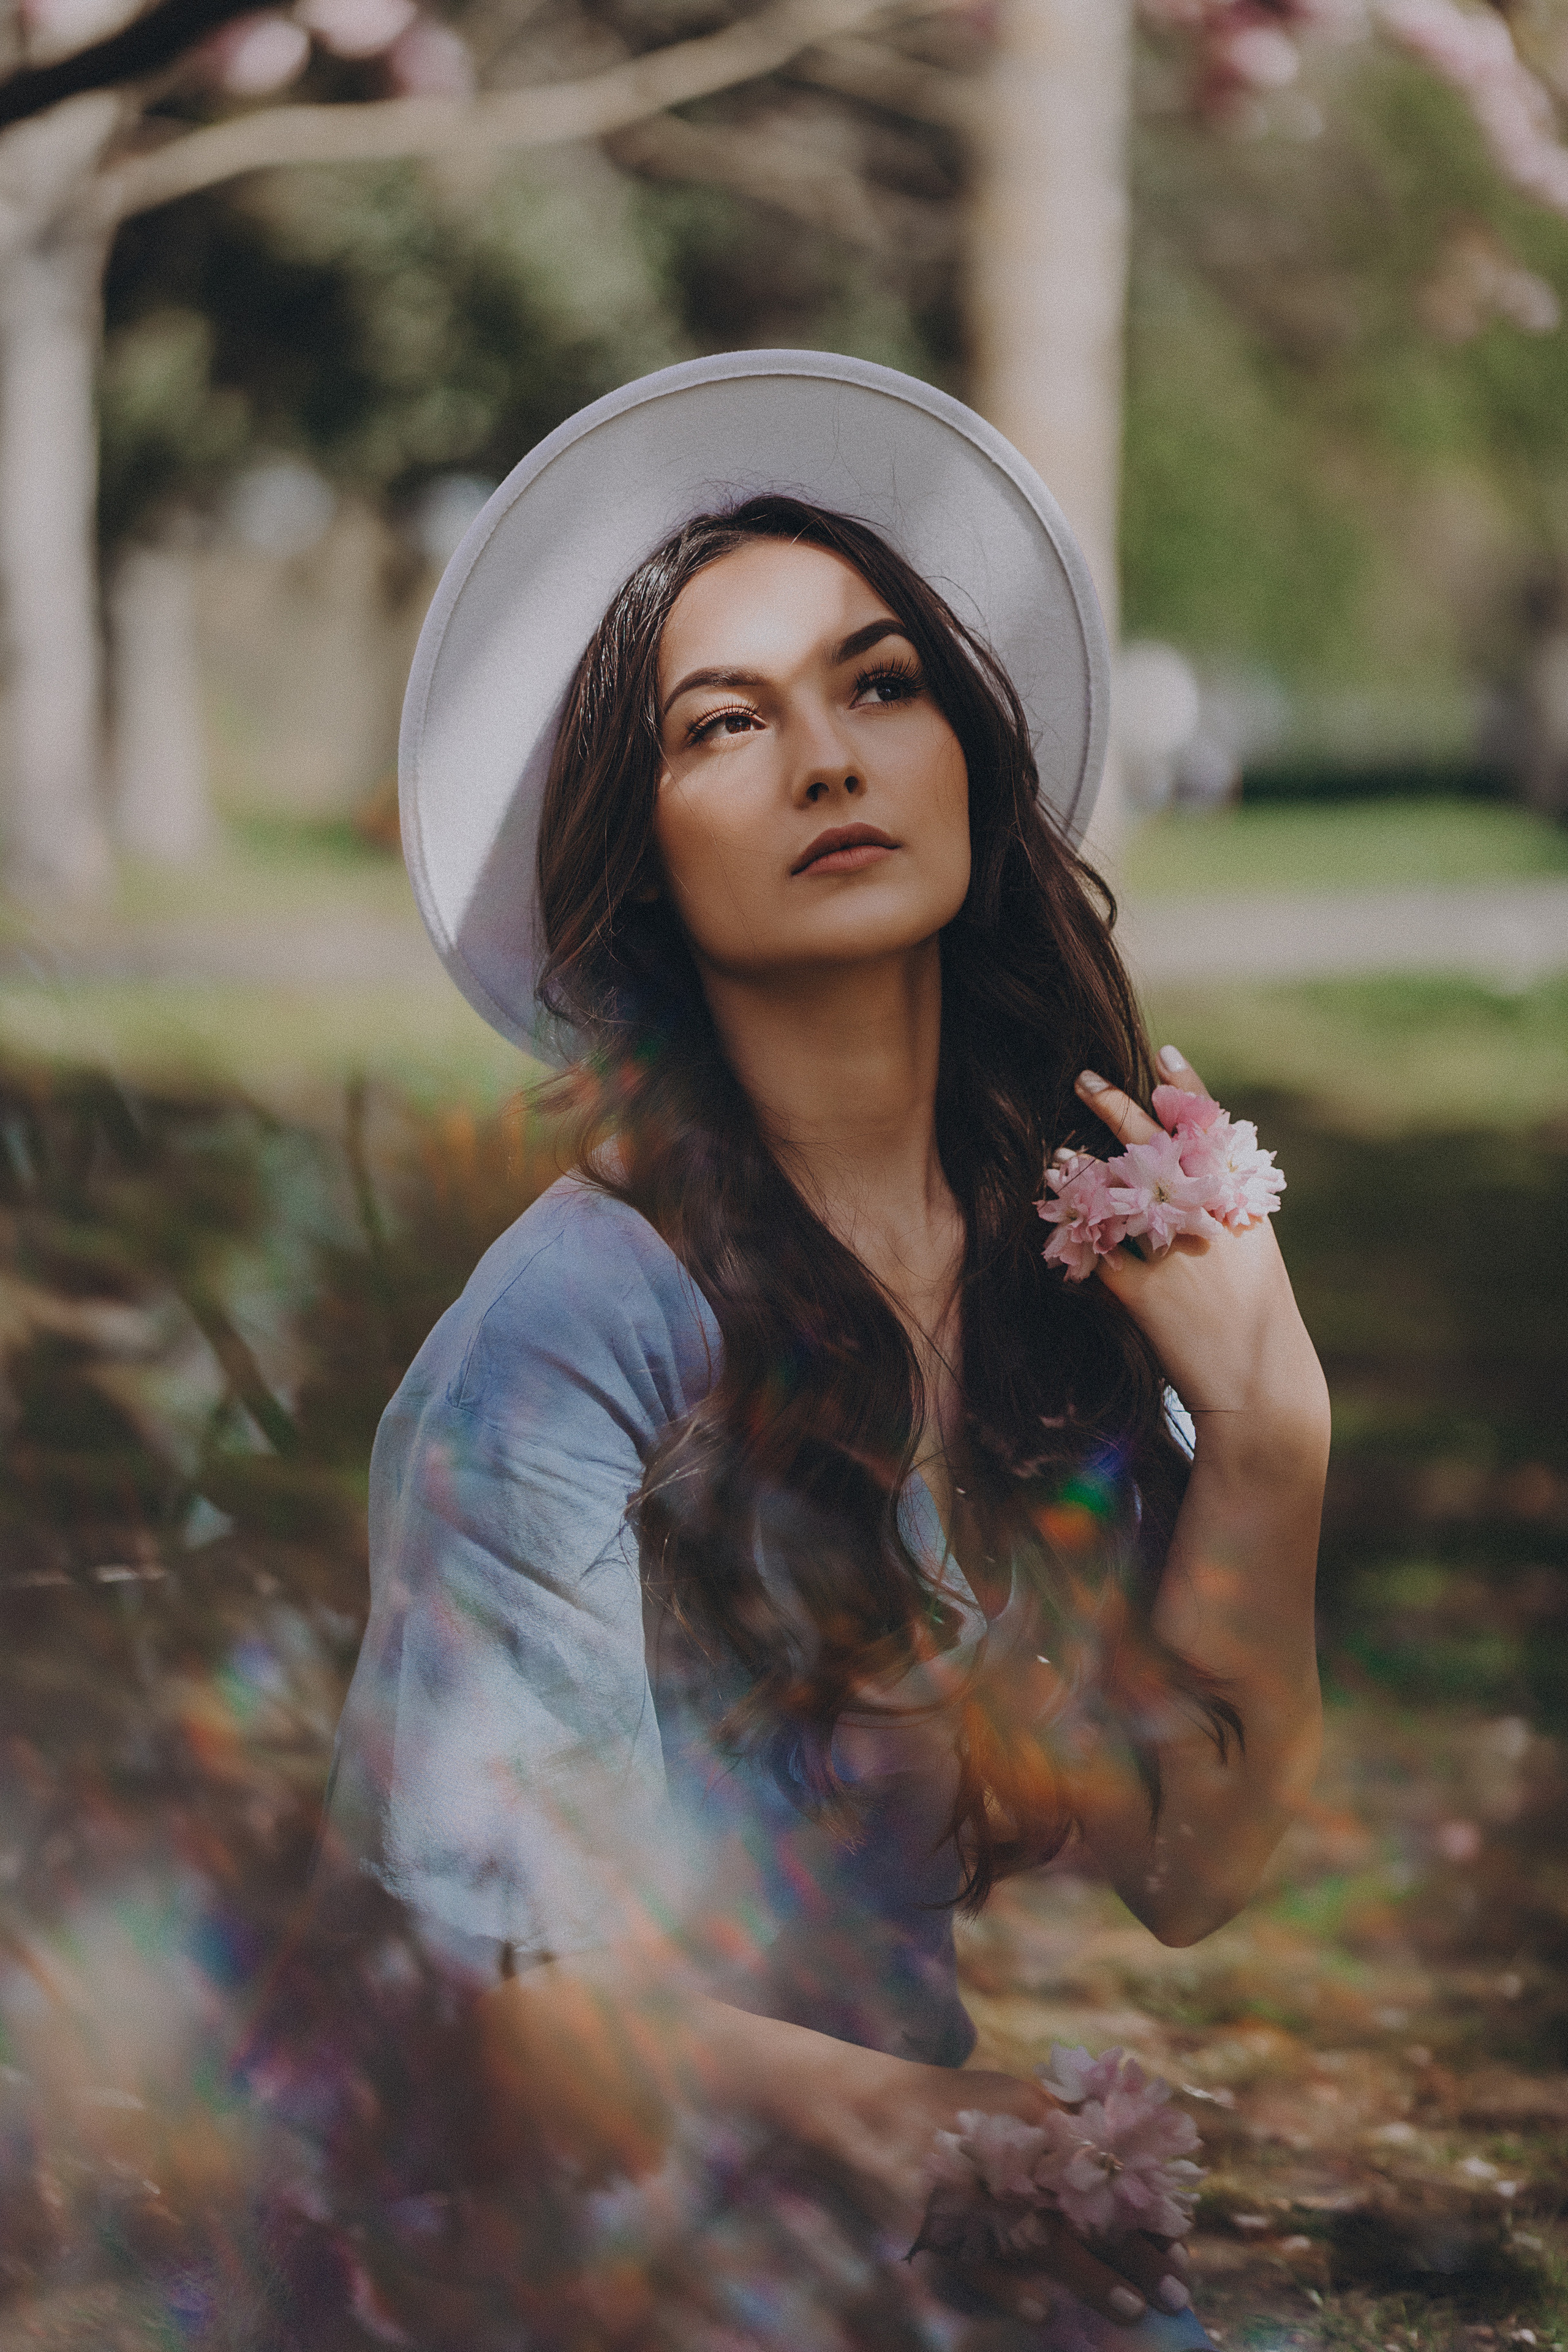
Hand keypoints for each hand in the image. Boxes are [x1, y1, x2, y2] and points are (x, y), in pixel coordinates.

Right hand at [833, 2062, 1192, 2333]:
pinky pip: (976, 2262)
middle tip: (1177, 2292)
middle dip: (1134, 2252)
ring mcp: (970, 2190)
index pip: (1106, 2172)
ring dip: (1090, 2276)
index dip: (1146, 2214)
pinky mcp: (931, 2222)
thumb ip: (1060, 2121)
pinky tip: (1043, 2311)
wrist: (858, 2109)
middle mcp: (1006, 2153)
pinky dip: (1010, 2286)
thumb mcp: (1007, 2098)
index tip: (1179, 2249)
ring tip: (1130, 2309)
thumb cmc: (944, 2107)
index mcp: (1030, 2119)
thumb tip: (1122, 2156)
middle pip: (1084, 2209)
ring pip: (1040, 2239)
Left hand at [1066, 1047, 1327, 1452]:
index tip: (1162, 1053)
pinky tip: (1060, 1229)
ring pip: (1115, 1196)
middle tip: (1083, 1077)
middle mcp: (1207, 1219)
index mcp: (1240, 1206)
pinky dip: (1080, 1244)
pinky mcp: (1142, 1293)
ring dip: (1082, 1172)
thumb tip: (1180, 1181)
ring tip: (1056, 1154)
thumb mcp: (1250, 1258)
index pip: (1212, 1134)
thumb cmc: (1256, 1322)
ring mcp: (1173, 1253)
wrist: (1260, 1389)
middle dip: (1116, 1109)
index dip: (1186, 1091)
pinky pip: (1098, 1256)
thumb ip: (1219, 1217)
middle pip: (1155, 1150)